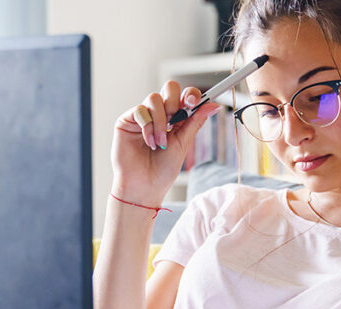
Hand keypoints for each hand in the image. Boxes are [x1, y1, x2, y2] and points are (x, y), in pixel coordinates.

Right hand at [110, 81, 221, 206]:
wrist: (144, 187)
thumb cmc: (162, 171)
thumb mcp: (183, 144)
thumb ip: (195, 122)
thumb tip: (213, 105)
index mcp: (176, 119)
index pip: (184, 96)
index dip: (190, 94)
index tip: (193, 101)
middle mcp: (159, 114)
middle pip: (169, 88)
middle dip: (174, 103)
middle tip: (174, 123)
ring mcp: (143, 116)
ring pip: (154, 99)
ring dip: (160, 121)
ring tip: (160, 143)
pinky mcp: (127, 121)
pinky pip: (140, 110)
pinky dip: (147, 126)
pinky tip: (148, 142)